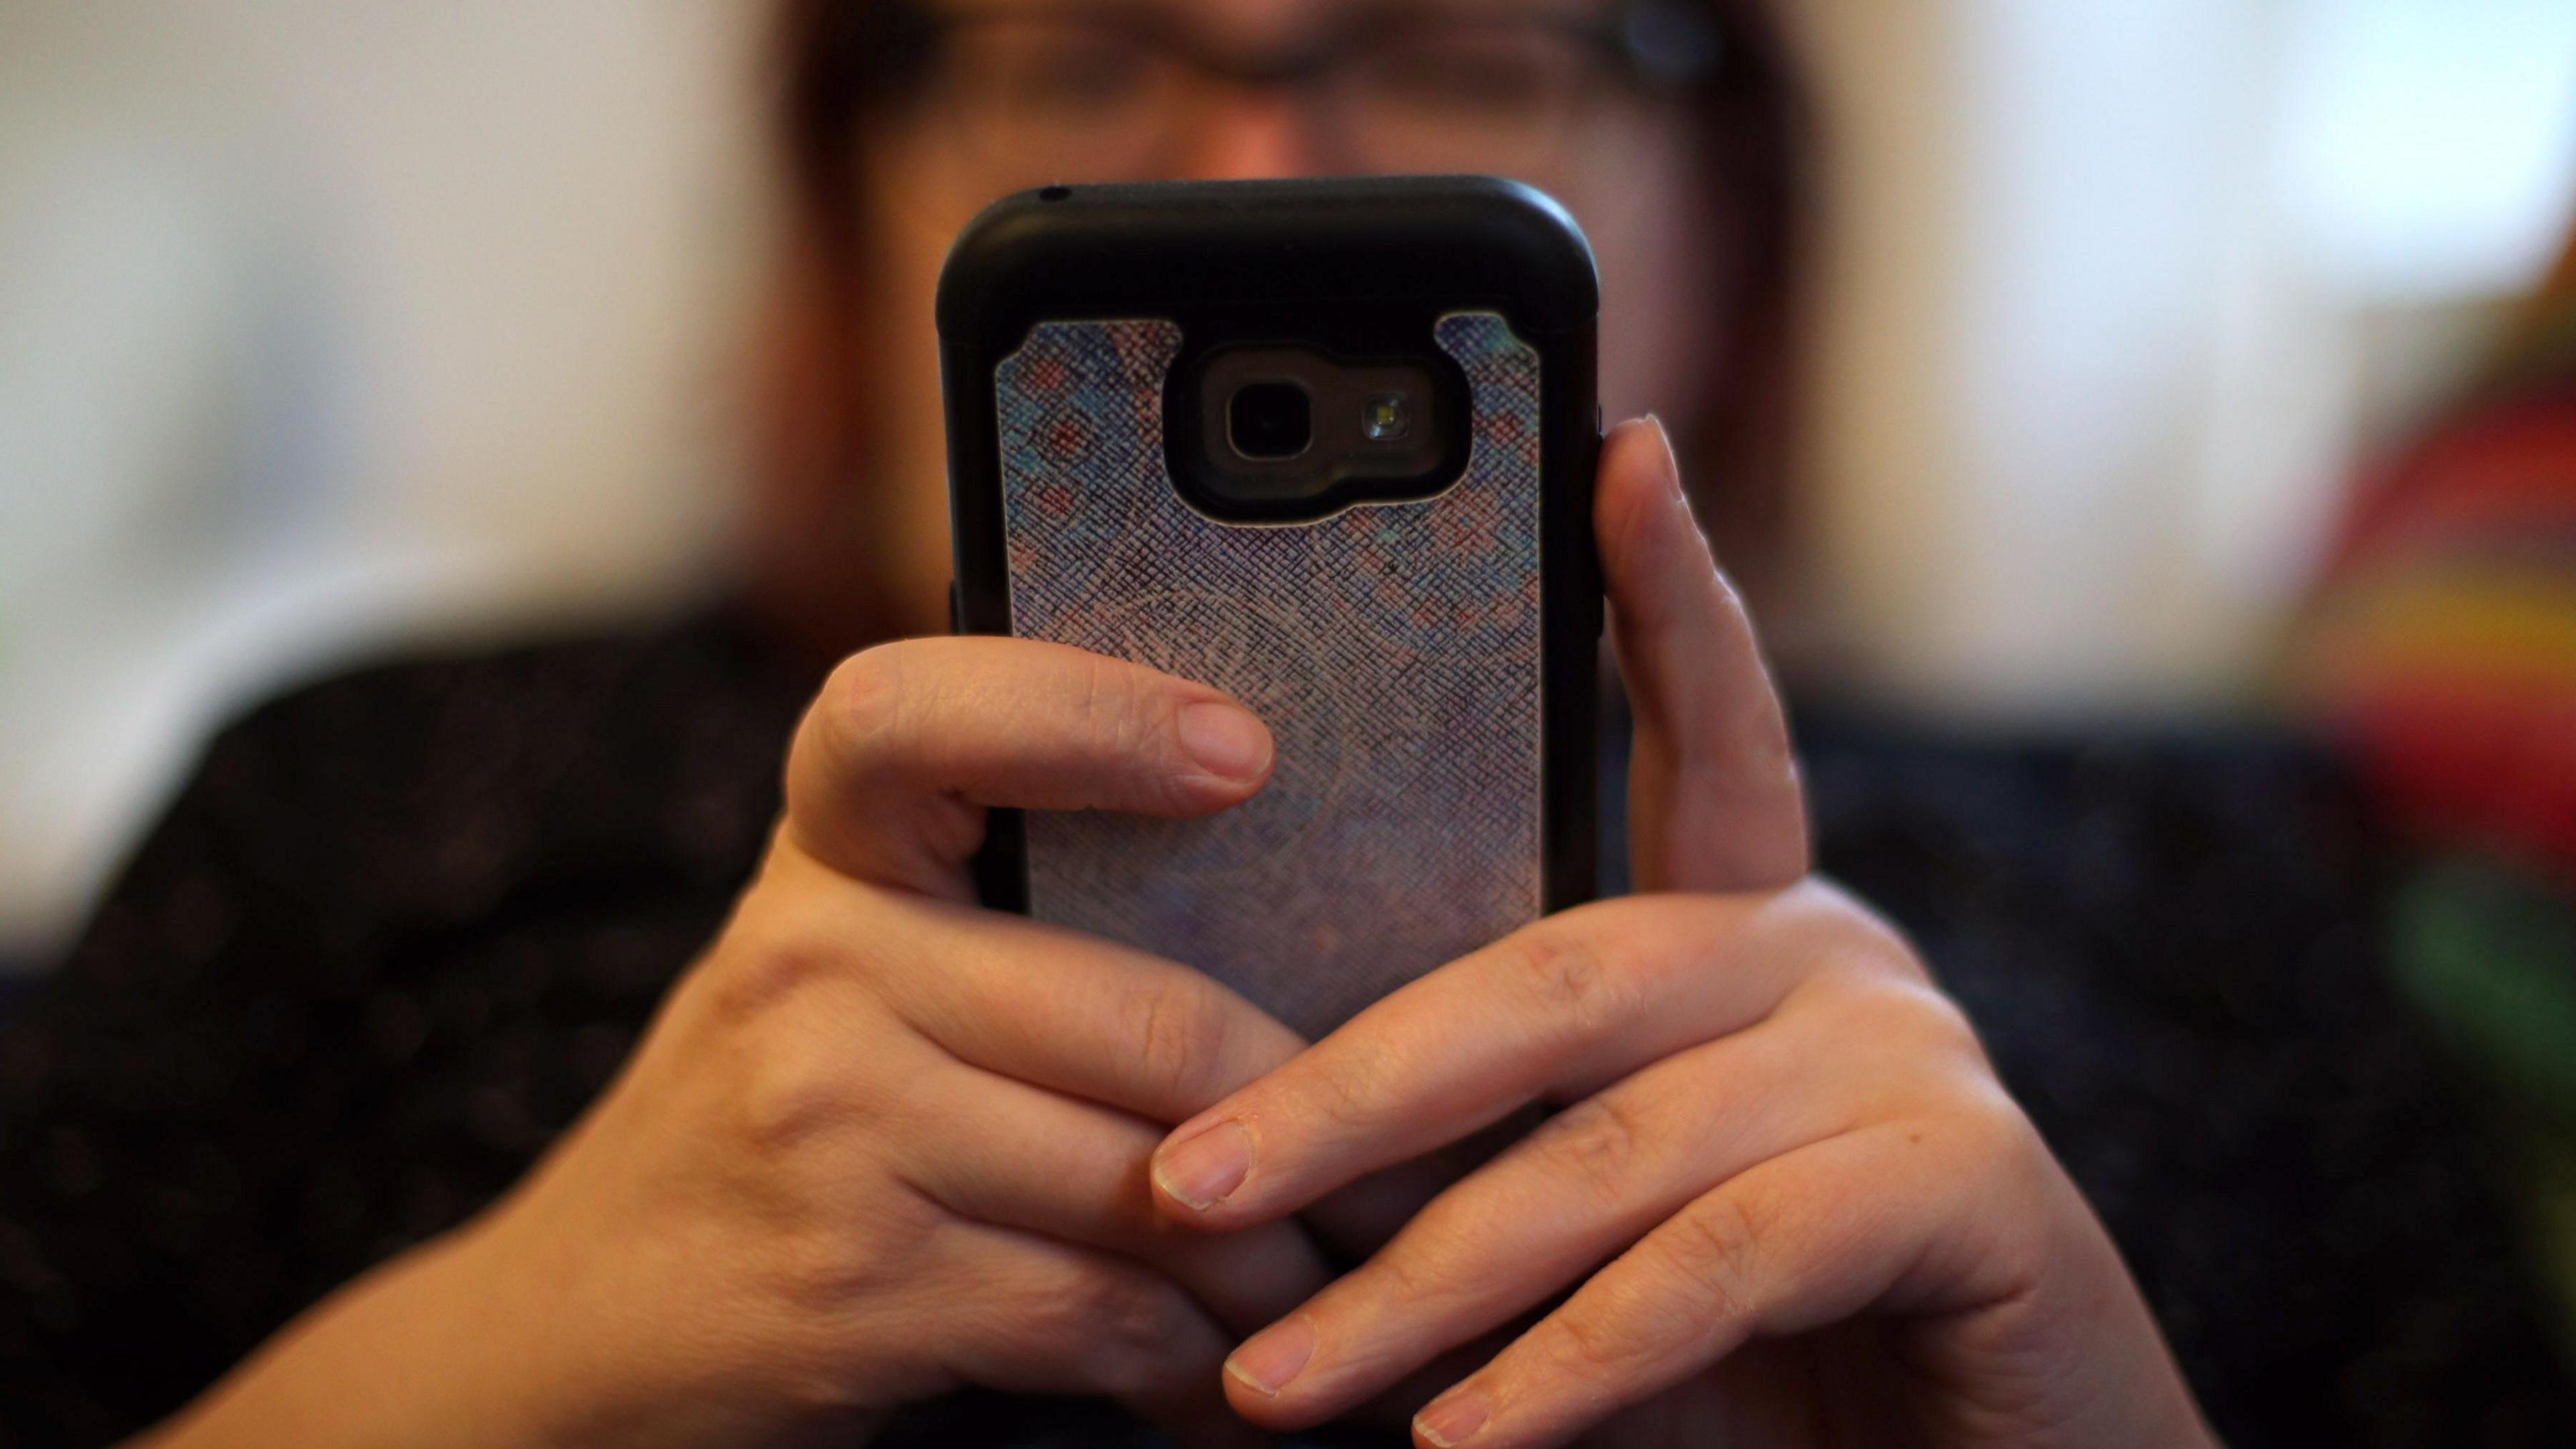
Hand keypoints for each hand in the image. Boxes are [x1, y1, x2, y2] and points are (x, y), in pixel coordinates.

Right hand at [144, 638, 1331, 1448]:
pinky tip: (1240, 1386)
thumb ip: (988, 922)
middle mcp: (811, 969)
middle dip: (1321, 1115)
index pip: (914, 718)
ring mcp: (825, 1130)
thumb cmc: (767, 1130)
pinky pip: (1102, 1316)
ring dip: (1285, 1264)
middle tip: (1423, 1159)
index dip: (1085, 712)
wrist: (561, 1334)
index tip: (1245, 752)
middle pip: (1147, 1018)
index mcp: (822, 863)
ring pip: (1154, 1184)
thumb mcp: (834, 977)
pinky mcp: (851, 1288)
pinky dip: (1202, 1369)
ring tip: (1362, 1280)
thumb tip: (1274, 919)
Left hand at [1147, 420, 2216, 1448]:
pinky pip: (1724, 1261)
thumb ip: (1486, 1145)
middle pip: (1555, 979)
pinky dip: (1577, 1363)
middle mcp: (1830, 951)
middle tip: (1184, 1185)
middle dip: (1350, 1098)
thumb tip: (1231, 1155)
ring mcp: (1908, 1055)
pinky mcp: (1968, 1182)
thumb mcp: (1603, 1214)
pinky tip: (1465, 1439)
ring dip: (1427, 1285)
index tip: (1614, 442)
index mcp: (1746, 919)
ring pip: (1615, 1148)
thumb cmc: (1763, 1343)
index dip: (1661, 588)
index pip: (1700, 726)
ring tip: (1280, 1384)